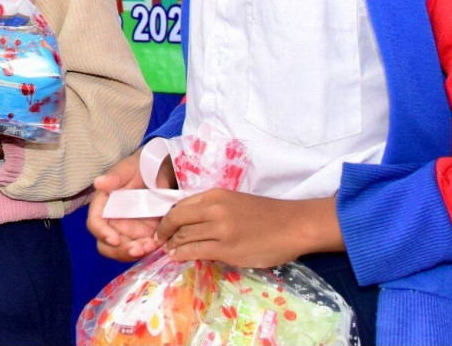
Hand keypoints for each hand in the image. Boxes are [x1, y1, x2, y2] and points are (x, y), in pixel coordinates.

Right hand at [88, 151, 162, 261]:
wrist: (161, 171)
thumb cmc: (141, 166)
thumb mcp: (128, 168)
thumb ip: (114, 177)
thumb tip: (98, 183)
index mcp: (104, 205)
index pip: (95, 223)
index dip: (102, 233)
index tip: (114, 239)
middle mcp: (112, 221)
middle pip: (106, 245)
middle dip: (120, 251)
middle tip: (138, 249)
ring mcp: (129, 231)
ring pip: (124, 251)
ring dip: (136, 253)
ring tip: (152, 245)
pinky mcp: (144, 236)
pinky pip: (142, 250)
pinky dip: (148, 251)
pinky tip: (159, 244)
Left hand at [157, 190, 340, 266]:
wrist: (292, 226)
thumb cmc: (265, 215)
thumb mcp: (233, 202)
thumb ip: (211, 209)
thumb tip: (189, 222)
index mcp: (214, 195)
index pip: (179, 205)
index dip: (166, 218)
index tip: (162, 227)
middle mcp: (214, 209)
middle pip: (177, 219)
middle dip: (163, 231)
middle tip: (159, 240)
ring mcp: (220, 229)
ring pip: (184, 236)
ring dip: (172, 245)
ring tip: (169, 250)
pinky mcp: (227, 249)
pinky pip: (195, 251)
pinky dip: (182, 254)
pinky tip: (178, 256)